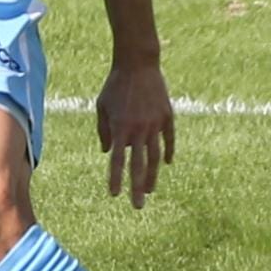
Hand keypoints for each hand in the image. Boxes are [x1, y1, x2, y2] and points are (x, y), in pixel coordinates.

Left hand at [95, 64, 174, 208]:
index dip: (115, 178)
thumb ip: (104, 131)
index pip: (117, 161)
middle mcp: (139, 129)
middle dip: (138, 187)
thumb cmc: (115, 86)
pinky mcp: (168, 116)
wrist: (138, 64)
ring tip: (151, 191)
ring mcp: (156, 124)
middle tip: (138, 206)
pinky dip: (168, 151)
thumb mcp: (102, 107)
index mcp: (121, 128)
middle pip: (139, 165)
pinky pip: (169, 139)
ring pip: (155, 156)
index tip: (114, 195)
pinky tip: (166, 164)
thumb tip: (108, 153)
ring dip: (153, 175)